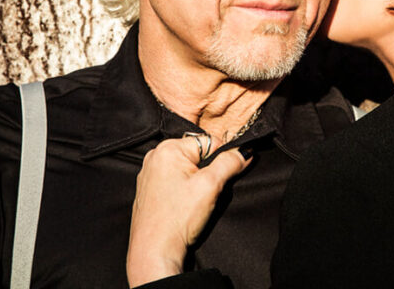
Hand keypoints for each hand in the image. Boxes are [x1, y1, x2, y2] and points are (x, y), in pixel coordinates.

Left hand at [126, 136, 250, 286]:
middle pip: (197, 155)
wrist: (154, 251)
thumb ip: (229, 163)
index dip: (221, 159)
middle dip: (208, 172)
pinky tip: (183, 206)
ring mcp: (149, 174)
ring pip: (187, 169)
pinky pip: (174, 181)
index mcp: (167, 148)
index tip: (222, 178)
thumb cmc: (177, 219)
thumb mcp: (211, 186)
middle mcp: (154, 156)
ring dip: (196, 182)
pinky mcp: (148, 189)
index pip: (209, 142)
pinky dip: (184, 190)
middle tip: (206, 193)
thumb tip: (245, 151)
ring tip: (193, 203)